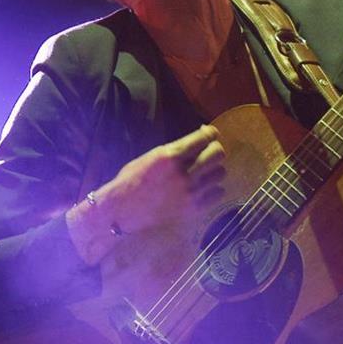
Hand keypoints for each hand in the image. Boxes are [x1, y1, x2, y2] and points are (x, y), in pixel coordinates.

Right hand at [67, 125, 226, 264]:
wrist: (122, 210)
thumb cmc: (132, 179)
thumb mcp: (152, 156)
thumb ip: (176, 150)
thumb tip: (199, 138)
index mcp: (169, 156)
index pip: (204, 138)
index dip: (209, 133)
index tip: (209, 134)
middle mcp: (183, 173)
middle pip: (218, 154)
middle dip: (214, 149)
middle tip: (207, 152)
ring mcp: (190, 192)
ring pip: (220, 173)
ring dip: (214, 170)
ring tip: (203, 172)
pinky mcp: (193, 209)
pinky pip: (218, 193)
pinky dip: (213, 189)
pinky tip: (202, 188)